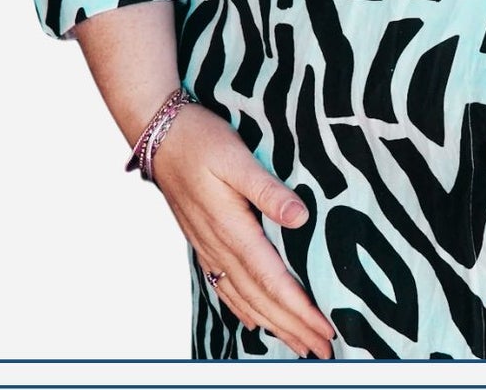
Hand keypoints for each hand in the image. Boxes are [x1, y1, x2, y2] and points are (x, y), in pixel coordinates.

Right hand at [149, 102, 336, 357]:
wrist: (159, 134)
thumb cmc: (201, 140)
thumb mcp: (237, 158)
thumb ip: (268, 190)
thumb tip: (300, 217)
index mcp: (232, 229)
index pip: (273, 281)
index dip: (300, 309)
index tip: (325, 329)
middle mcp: (219, 246)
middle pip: (262, 300)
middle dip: (294, 327)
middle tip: (323, 350)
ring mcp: (208, 247)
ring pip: (244, 299)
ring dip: (274, 325)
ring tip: (298, 343)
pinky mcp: (203, 241)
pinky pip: (225, 286)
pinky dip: (244, 310)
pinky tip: (256, 320)